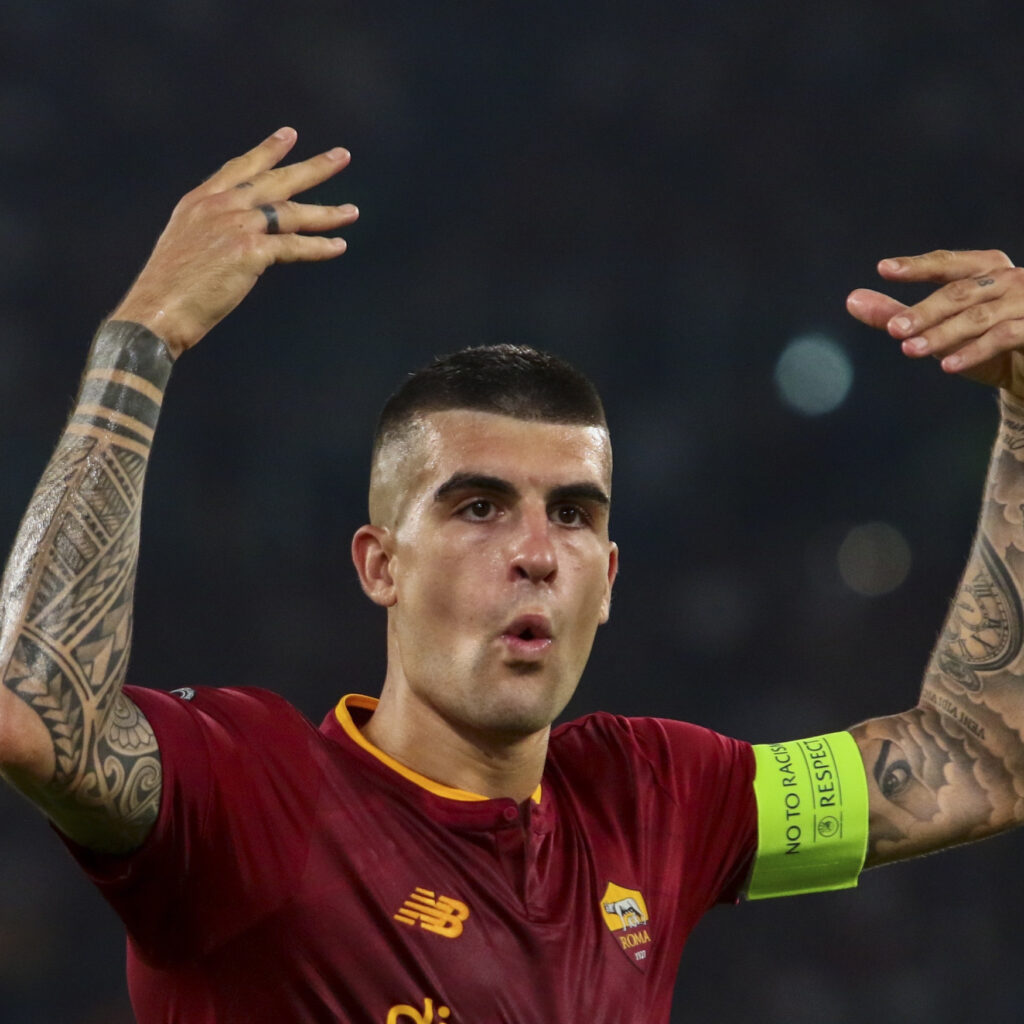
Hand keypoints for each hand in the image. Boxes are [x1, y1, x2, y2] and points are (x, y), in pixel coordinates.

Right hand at [111, 127, 358, 357]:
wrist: (157, 309)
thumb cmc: (169, 288)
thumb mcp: (187, 244)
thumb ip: (214, 232)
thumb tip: (239, 240)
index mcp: (200, 201)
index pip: (240, 167)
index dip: (267, 151)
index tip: (290, 136)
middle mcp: (220, 205)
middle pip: (275, 180)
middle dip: (313, 168)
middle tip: (342, 156)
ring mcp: (236, 225)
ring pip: (291, 212)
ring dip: (327, 212)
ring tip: (352, 211)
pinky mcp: (250, 251)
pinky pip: (294, 246)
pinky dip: (318, 247)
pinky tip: (338, 245)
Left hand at [846, 249, 1023, 397]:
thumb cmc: (983, 341)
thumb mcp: (938, 327)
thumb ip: (897, 312)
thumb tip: (852, 300)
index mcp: (986, 268)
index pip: (946, 264)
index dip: (917, 267)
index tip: (884, 269)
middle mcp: (1008, 280)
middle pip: (959, 293)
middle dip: (923, 311)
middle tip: (892, 329)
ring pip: (977, 317)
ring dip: (941, 334)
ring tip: (908, 350)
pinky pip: (1002, 337)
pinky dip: (973, 352)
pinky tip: (946, 365)